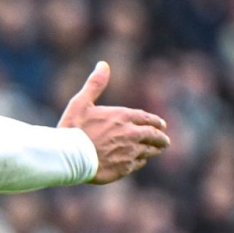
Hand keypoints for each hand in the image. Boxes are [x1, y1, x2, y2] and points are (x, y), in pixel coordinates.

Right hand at [58, 62, 170, 183]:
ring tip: (156, 151)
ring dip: (153, 150)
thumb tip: (103, 64)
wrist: (69, 156)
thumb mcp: (81, 102)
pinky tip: (139, 162)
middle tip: (165, 141)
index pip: (146, 118)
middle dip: (160, 138)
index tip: (161, 125)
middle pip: (153, 136)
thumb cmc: (73, 129)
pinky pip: (137, 164)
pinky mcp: (124, 168)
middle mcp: (131, 134)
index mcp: (122, 117)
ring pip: (148, 151)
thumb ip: (95, 84)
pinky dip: (140, 162)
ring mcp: (129, 152)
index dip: (155, 122)